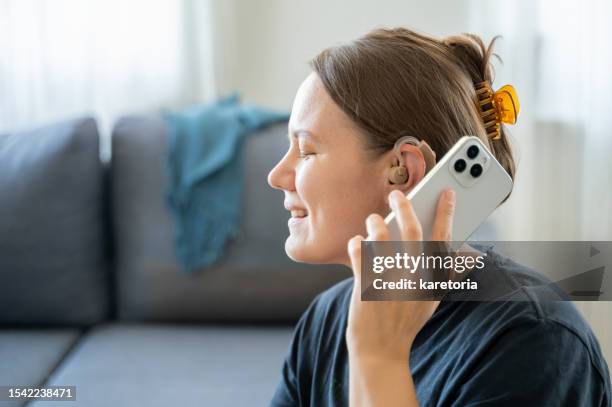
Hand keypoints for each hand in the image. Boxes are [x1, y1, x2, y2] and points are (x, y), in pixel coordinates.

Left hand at [346, 188, 455, 360]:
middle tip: (396, 193)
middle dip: (405, 206)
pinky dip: (357, 242)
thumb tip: (469, 257)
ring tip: (374, 219)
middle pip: (411, 231)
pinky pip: (359, 252)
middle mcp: (413, 278)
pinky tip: (357, 241)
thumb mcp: (432, 302)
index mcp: (431, 280)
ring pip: (381, 237)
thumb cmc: (406, 323)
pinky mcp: (365, 285)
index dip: (446, 213)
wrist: (381, 352)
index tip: (446, 192)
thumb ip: (448, 277)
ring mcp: (389, 281)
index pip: (442, 239)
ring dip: (376, 223)